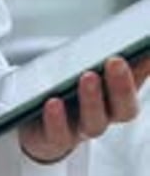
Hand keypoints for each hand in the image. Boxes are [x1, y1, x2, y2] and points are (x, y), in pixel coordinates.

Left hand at [19, 54, 149, 163]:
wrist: (37, 122)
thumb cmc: (68, 87)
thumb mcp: (85, 68)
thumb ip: (108, 55)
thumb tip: (133, 37)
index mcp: (116, 100)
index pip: (135, 88)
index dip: (141, 72)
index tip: (144, 50)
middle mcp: (104, 117)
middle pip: (121, 109)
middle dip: (121, 85)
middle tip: (116, 60)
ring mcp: (80, 130)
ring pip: (94, 122)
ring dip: (92, 99)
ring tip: (87, 76)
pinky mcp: (55, 139)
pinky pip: (59, 134)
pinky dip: (57, 119)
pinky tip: (53, 101)